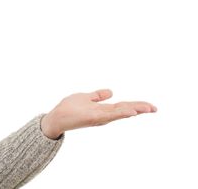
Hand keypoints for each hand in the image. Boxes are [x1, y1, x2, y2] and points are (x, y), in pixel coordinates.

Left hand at [40, 89, 156, 139]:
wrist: (55, 117)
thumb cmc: (68, 109)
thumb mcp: (85, 98)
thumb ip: (97, 96)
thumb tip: (111, 91)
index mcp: (103, 110)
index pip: (123, 107)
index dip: (137, 106)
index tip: (151, 106)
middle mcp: (103, 115)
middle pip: (125, 111)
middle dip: (140, 109)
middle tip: (155, 108)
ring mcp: (99, 117)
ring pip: (120, 113)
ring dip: (134, 110)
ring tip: (147, 108)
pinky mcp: (93, 118)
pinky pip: (109, 115)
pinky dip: (120, 113)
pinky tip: (130, 111)